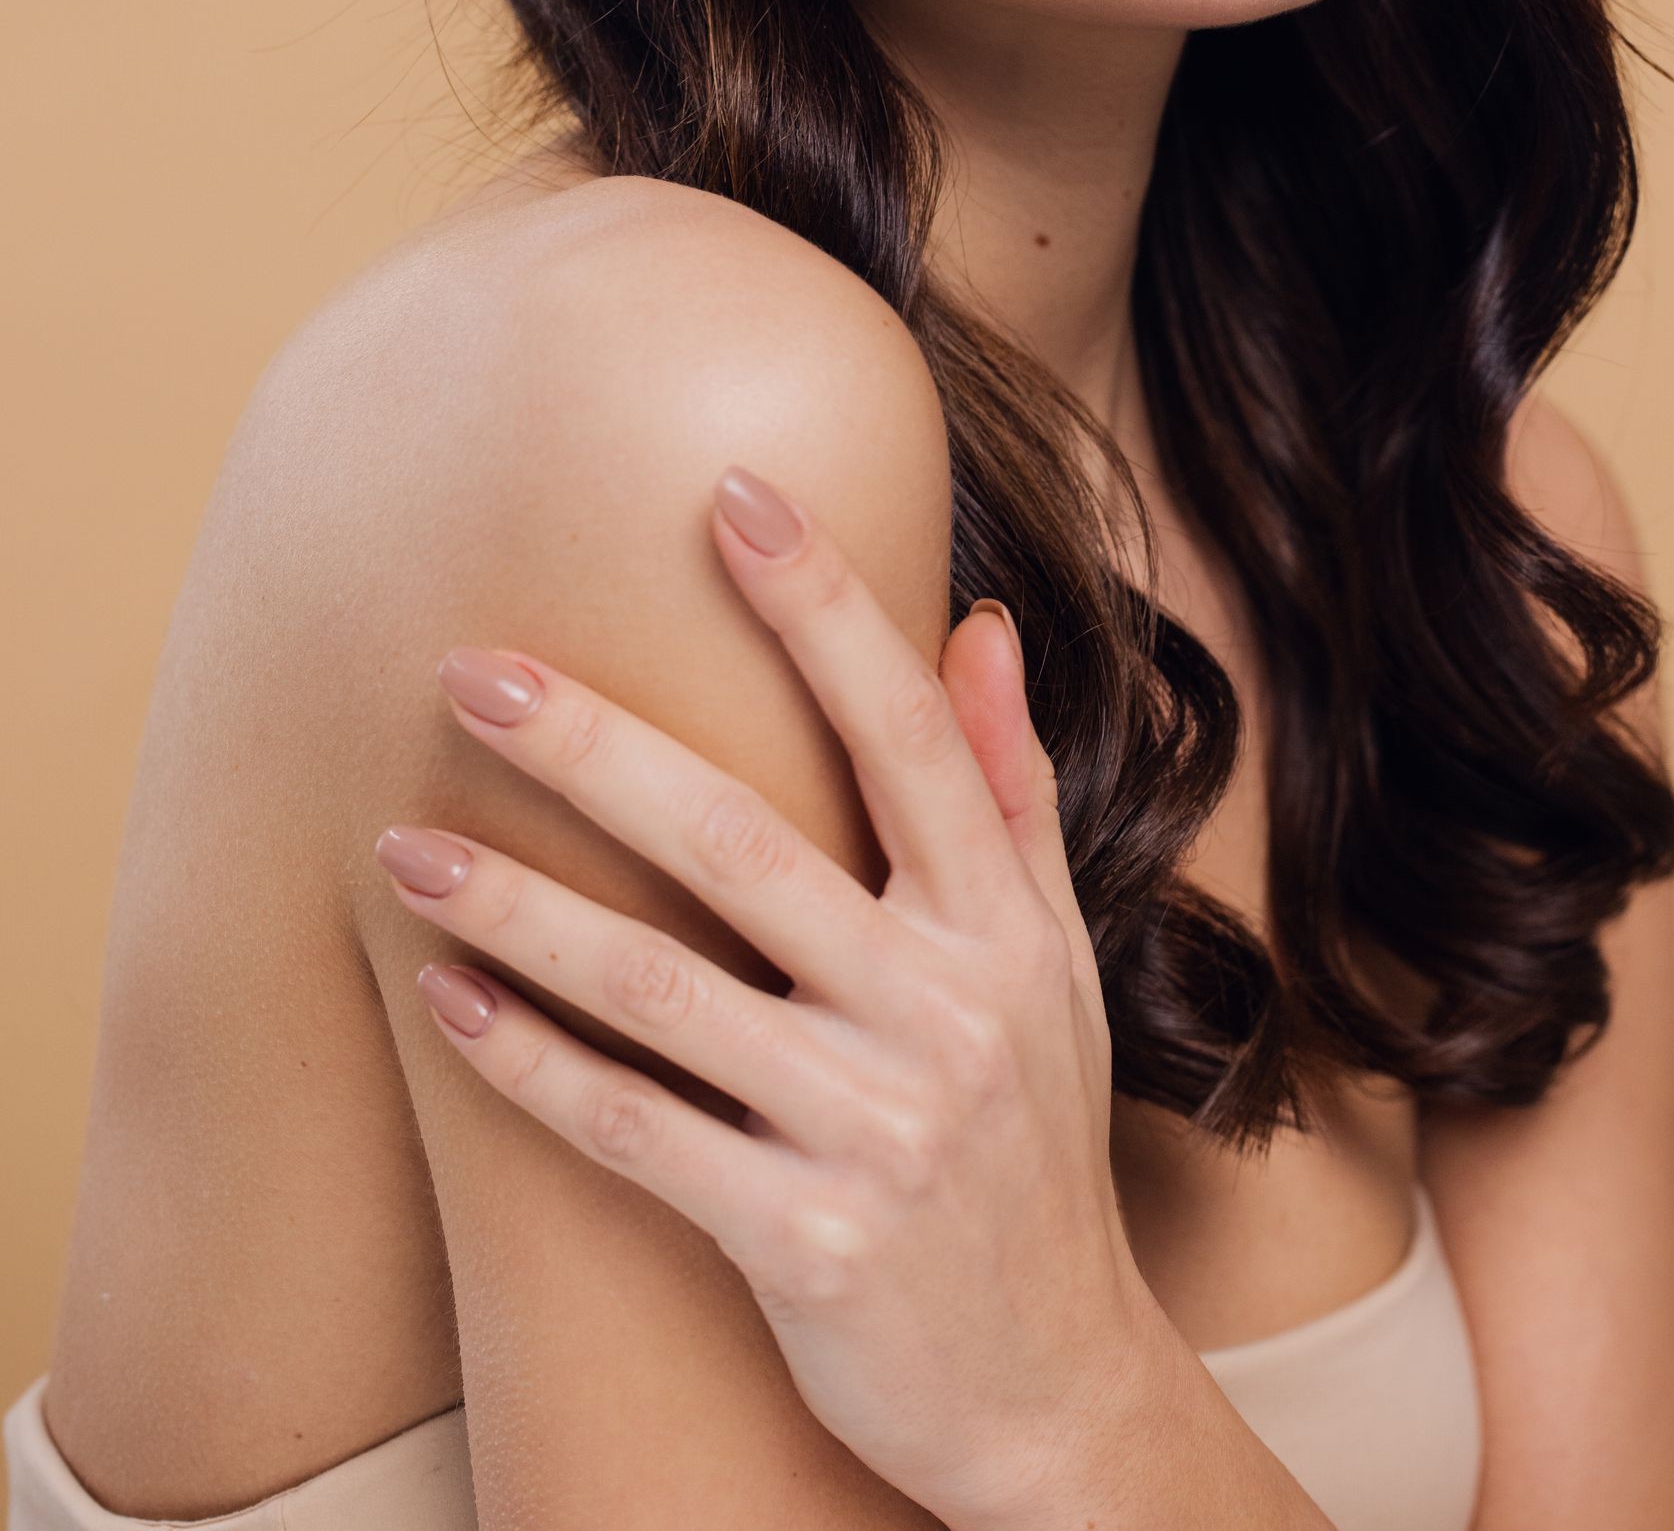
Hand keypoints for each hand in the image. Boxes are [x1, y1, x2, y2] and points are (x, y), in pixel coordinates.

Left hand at [373, 465, 1169, 1530]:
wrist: (1055, 1391)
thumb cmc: (1033, 1144)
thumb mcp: (1053, 961)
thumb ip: (1008, 789)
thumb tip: (975, 621)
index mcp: (1001, 925)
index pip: (907, 732)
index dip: (822, 607)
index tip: (731, 496)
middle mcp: (945, 1009)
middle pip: (749, 843)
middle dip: (601, 746)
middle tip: (473, 668)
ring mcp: (876, 1129)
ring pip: (664, 990)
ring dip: (520, 908)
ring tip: (404, 841)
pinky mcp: (807, 1241)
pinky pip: (636, 1132)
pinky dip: (529, 1064)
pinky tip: (443, 998)